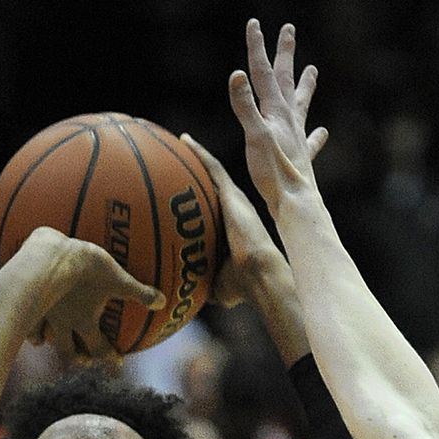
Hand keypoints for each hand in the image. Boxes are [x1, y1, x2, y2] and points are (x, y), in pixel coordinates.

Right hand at [17, 227, 161, 360]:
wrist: (47, 256)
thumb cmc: (84, 266)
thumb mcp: (117, 276)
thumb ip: (139, 291)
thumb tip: (163, 302)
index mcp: (85, 321)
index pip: (99, 348)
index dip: (108, 358)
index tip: (117, 365)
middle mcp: (63, 325)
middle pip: (69, 352)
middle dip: (78, 359)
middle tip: (85, 361)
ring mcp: (43, 316)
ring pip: (44, 340)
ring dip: (50, 345)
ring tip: (50, 346)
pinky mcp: (27, 303)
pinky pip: (27, 322)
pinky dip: (31, 330)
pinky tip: (32, 333)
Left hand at [180, 133, 301, 309]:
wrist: (257, 275)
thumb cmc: (241, 285)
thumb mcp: (216, 284)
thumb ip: (203, 283)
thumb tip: (186, 298)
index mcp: (232, 227)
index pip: (214, 207)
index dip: (202, 197)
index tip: (188, 190)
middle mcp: (235, 209)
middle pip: (214, 184)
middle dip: (200, 169)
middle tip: (183, 154)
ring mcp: (235, 200)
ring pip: (212, 171)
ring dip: (198, 156)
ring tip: (181, 141)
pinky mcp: (233, 194)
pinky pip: (212, 167)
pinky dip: (199, 153)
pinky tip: (185, 140)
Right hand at [226, 19, 326, 210]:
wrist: (296, 202)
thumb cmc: (274, 172)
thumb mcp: (255, 135)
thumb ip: (245, 106)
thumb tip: (236, 74)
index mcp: (276, 112)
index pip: (263, 73)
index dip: (256, 48)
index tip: (254, 23)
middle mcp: (290, 119)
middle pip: (286, 79)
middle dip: (285, 54)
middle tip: (289, 29)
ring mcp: (298, 137)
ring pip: (302, 104)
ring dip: (306, 85)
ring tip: (313, 70)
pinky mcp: (302, 156)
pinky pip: (310, 140)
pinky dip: (315, 134)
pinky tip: (322, 132)